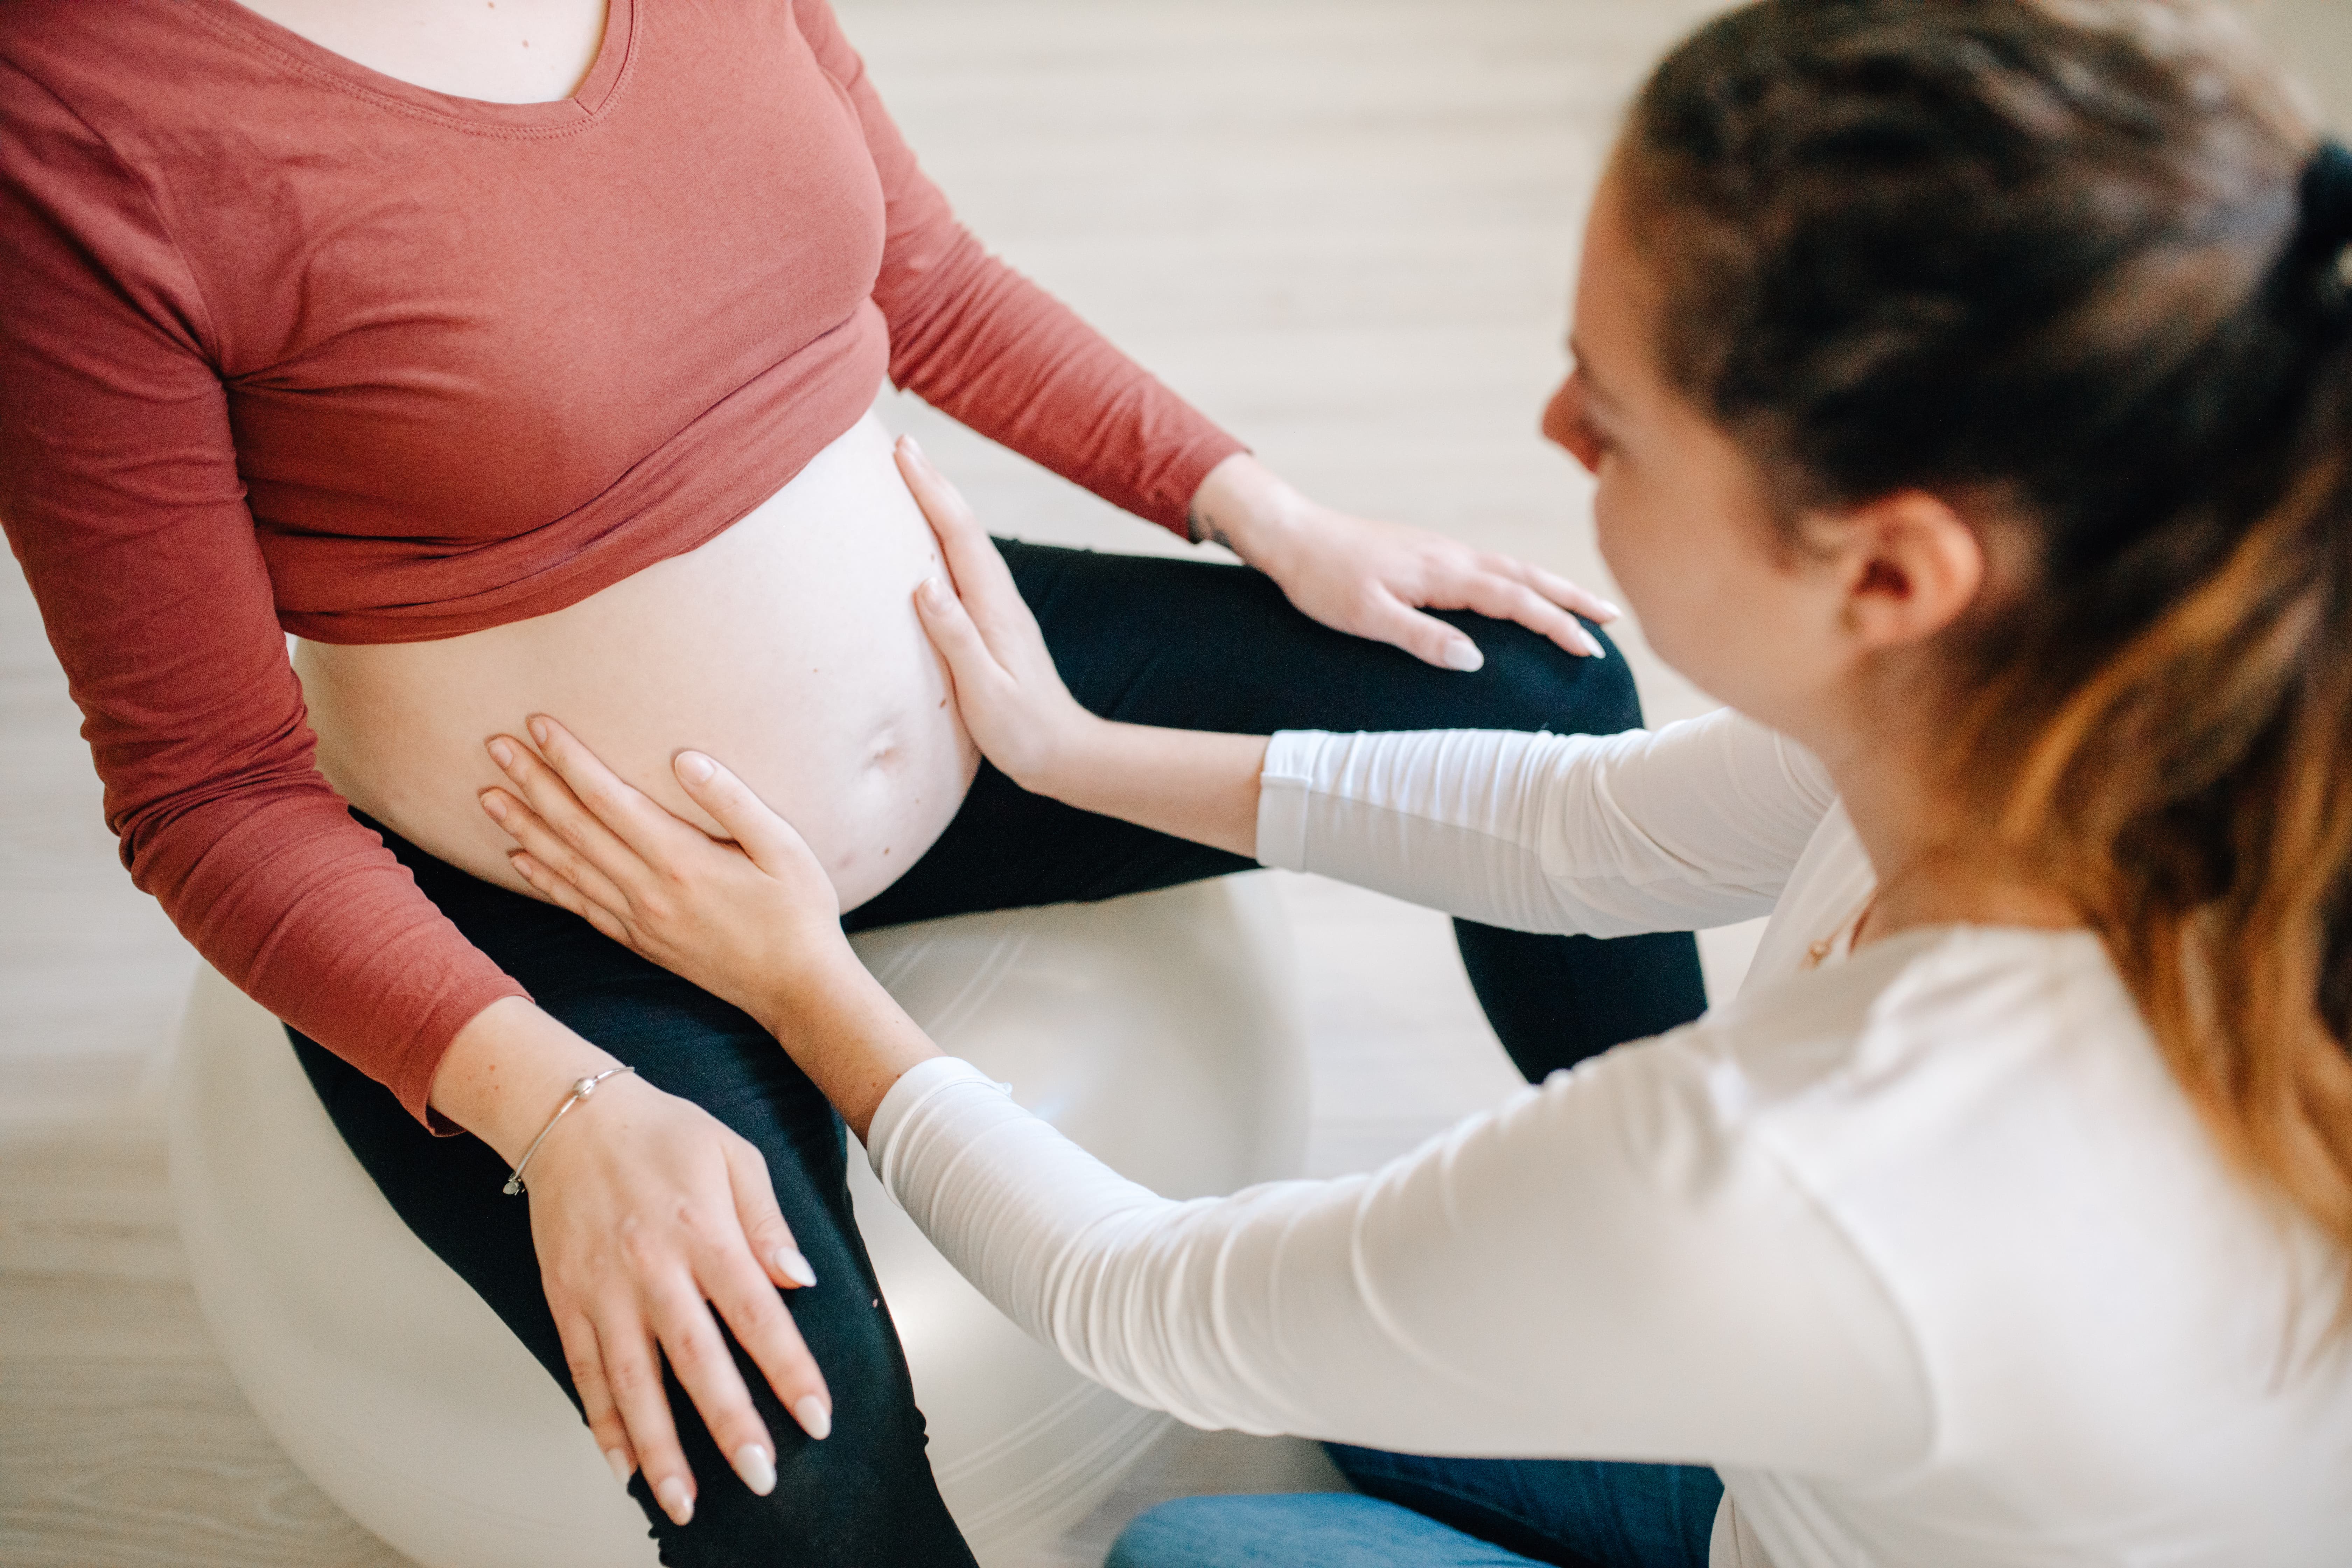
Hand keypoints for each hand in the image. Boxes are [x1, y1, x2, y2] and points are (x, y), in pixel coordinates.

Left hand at [480, 718, 847, 1021]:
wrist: (796, 988)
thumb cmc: (799, 911)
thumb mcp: (783, 848)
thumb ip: (732, 800)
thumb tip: (683, 758)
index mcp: (680, 860)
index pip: (608, 798)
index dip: (570, 759)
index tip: (537, 724)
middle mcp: (648, 891)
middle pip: (574, 828)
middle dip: (532, 783)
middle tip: (494, 745)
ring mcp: (639, 920)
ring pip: (566, 867)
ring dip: (524, 827)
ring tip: (488, 796)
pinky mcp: (639, 941)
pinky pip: (579, 906)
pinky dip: (544, 881)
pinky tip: (520, 860)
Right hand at [519, 1064, 830, 1526]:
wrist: (569, 1115)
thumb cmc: (661, 1132)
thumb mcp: (733, 1156)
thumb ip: (766, 1222)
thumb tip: (800, 1279)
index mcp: (703, 1232)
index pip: (757, 1314)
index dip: (789, 1369)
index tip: (817, 1416)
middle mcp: (652, 1268)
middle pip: (696, 1359)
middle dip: (729, 1425)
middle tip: (760, 1477)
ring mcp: (602, 1290)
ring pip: (633, 1383)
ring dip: (660, 1448)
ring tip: (683, 1501)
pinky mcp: (565, 1300)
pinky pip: (584, 1372)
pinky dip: (602, 1423)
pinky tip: (622, 1466)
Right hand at [895, 436, 1100, 794]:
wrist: (1064, 753)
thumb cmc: (1021, 730)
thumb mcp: (984, 691)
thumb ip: (955, 637)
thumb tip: (922, 583)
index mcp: (993, 608)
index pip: (958, 534)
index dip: (929, 489)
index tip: (903, 450)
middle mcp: (998, 597)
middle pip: (962, 525)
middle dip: (931, 481)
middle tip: (900, 441)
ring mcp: (998, 606)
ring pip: (964, 540)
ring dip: (939, 503)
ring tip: (911, 472)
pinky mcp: (994, 620)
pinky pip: (964, 562)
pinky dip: (945, 536)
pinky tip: (932, 535)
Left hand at [1187, 453, 1620, 669]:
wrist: (1293, 536)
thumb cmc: (1323, 580)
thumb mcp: (1367, 616)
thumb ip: (1422, 638)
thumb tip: (1475, 660)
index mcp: (1443, 573)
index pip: (1515, 600)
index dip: (1556, 624)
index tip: (1589, 649)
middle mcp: (1451, 556)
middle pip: (1526, 577)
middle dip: (1572, 599)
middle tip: (1614, 622)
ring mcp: (1442, 551)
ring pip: (1511, 568)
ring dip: (1551, 587)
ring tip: (1584, 607)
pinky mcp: (1429, 553)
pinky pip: (1490, 566)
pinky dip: (1520, 580)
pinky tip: (1522, 593)